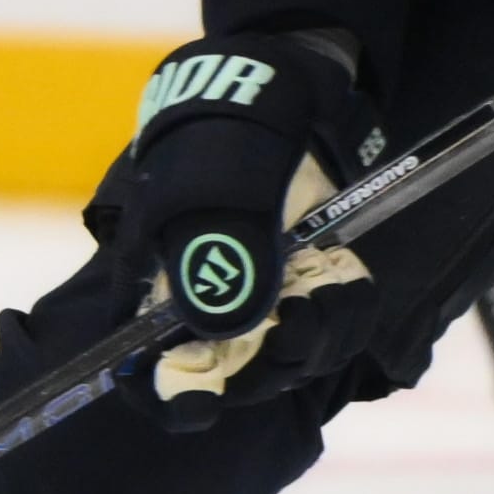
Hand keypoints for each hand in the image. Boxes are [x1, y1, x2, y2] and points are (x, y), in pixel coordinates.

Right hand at [88, 33, 373, 424]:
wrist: (290, 87)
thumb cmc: (232, 128)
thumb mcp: (218, 181)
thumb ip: (217, 255)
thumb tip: (220, 330)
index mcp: (156, 282)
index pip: (145, 366)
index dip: (168, 397)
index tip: (201, 406)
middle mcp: (203, 302)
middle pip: (231, 374)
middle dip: (277, 358)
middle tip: (307, 315)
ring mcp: (257, 297)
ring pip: (287, 358)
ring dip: (321, 336)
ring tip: (337, 285)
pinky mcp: (303, 287)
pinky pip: (326, 331)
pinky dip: (343, 315)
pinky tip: (348, 280)